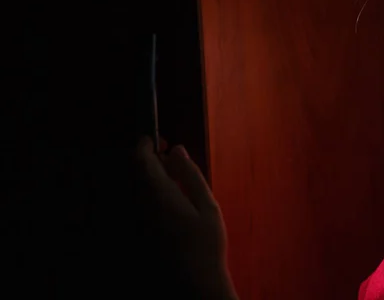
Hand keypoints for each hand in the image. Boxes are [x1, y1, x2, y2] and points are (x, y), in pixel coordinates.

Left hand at [135, 136, 237, 298]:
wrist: (194, 283)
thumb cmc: (206, 244)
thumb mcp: (207, 206)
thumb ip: (191, 175)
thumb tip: (177, 149)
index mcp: (159, 195)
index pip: (140, 160)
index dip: (146, 144)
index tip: (159, 139)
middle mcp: (141, 205)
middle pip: (135, 172)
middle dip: (150, 160)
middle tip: (173, 159)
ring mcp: (137, 219)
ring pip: (136, 186)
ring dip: (151, 177)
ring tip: (175, 182)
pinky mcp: (138, 231)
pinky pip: (138, 202)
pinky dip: (150, 194)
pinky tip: (170, 202)